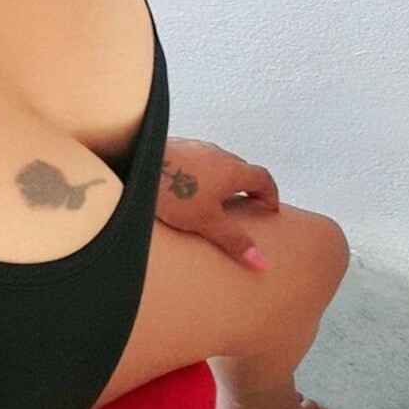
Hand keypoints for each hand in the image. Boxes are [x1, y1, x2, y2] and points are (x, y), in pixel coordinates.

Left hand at [155, 136, 278, 271]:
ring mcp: (196, 148)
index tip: (270, 207)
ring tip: (215, 200)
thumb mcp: (207, 221)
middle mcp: (218, 154)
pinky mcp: (176, 148)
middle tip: (247, 205)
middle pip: (242, 169)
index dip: (270, 193)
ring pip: (218, 164)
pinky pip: (196, 162)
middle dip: (248, 186)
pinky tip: (186, 189)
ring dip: (223, 179)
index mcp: (233, 170)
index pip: (263, 178)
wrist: (137, 162)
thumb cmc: (173, 188)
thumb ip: (233, 240)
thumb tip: (260, 261)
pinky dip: (201, 175)